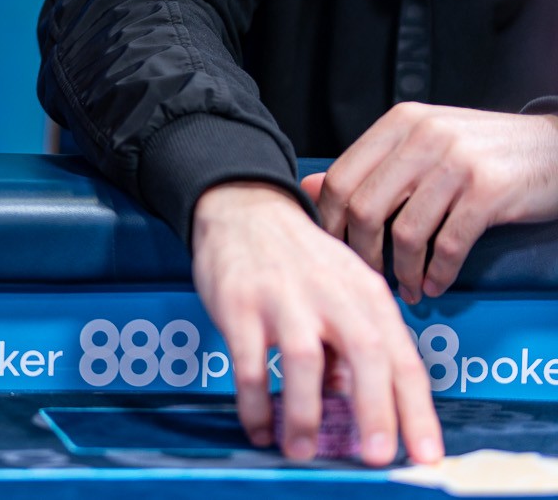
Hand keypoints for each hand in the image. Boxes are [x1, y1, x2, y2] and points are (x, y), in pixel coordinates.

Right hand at [192, 181, 440, 467]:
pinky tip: (258, 427)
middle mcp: (331, 294)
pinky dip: (253, 401)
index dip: (416, 410)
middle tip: (376, 457)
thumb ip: (355, 344)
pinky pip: (248, 361)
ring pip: (304, 359)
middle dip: (375, 410)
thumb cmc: (301, 260)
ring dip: (305, 413)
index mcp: (366, 294)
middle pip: (365, 353)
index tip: (426, 455)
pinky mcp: (239, 303)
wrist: (243, 207)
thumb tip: (359, 403)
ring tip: (302, 451)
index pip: (401, 358)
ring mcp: (283, 297)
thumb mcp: (343, 291)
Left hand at [303, 103, 557, 301]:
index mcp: (399, 123)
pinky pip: (449, 244)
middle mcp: (423, 137)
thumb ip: (372, 166)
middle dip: (362, 253)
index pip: (342, 177)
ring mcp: (456, 163)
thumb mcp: (424, 144)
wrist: (556, 148)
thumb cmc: (484, 152)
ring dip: (403, 271)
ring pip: (405, 232)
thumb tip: (308, 188)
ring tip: (407, 288)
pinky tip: (436, 284)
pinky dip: (438, 273)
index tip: (334, 249)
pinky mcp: (488, 191)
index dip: (329, 221)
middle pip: (365, 208)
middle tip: (369, 276)